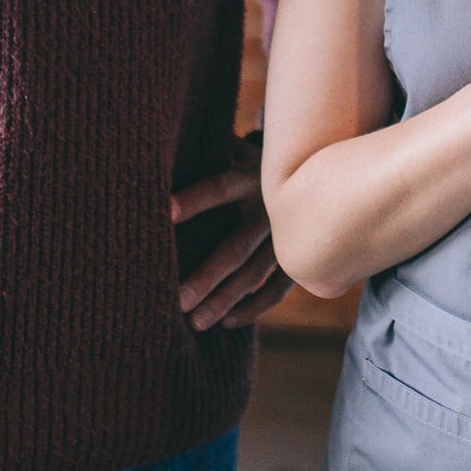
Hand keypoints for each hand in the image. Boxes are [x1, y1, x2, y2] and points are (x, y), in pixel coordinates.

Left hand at [173, 138, 288, 331]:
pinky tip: (229, 322)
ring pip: (255, 274)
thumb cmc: (251, 155)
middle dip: (207, 277)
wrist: (314, 159)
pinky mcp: (299, 253)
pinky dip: (255, 306)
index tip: (164, 212)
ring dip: (227, 300)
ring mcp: (288, 233)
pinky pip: (279, 287)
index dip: (193, 200)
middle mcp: (271, 208)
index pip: (219, 188)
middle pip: (236, 247)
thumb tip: (155, 155)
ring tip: (197, 323)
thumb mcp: (233, 147)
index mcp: (252, 176)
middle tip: (178, 302)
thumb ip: (203, 153)